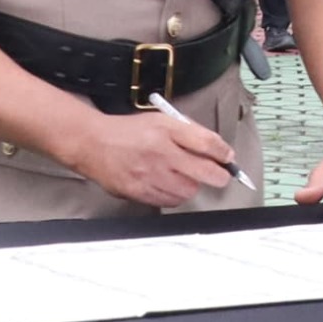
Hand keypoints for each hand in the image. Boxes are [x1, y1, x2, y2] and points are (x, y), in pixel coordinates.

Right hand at [71, 110, 239, 207]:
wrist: (93, 143)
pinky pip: (170, 201)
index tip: (229, 158)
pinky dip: (175, 195)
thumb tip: (217, 149)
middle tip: (219, 175)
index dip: (224, 153)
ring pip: (189, 191)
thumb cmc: (129, 131)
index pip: (208, 143)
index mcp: (167, 130)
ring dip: (193, 186)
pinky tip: (168, 185)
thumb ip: (190, 132)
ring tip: (184, 177)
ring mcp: (150, 176)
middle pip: (206, 173)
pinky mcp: (139, 193)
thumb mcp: (161, 120)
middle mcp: (160, 153)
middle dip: (218, 175)